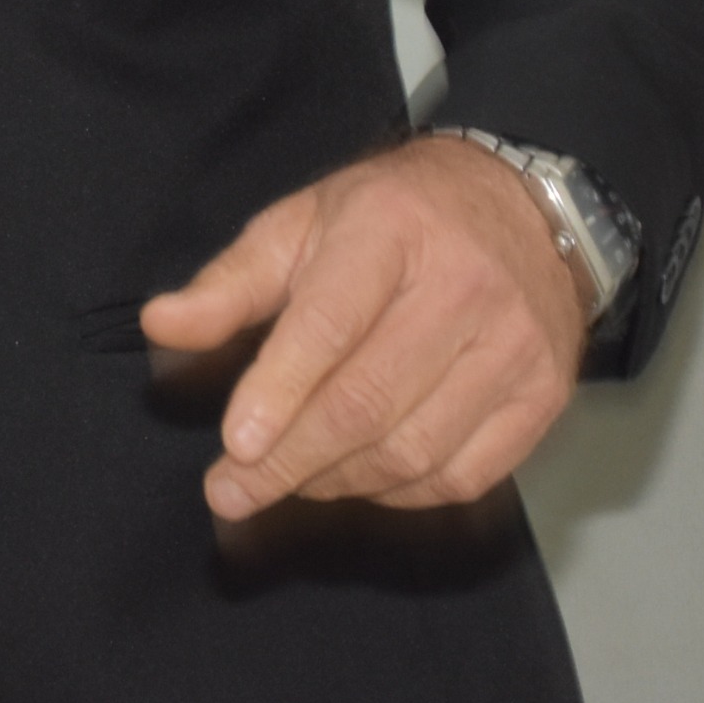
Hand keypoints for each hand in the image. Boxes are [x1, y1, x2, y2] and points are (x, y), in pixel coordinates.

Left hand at [139, 135, 586, 520]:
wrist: (523, 209)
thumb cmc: (394, 218)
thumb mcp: (302, 222)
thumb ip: (230, 282)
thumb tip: (161, 325)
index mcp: (390, 231)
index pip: (329, 324)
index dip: (280, 391)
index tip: (235, 445)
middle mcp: (462, 289)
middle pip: (369, 401)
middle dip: (290, 460)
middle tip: (231, 491)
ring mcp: (513, 348)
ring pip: (414, 449)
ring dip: (337, 481)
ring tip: (287, 480)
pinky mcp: (542, 397)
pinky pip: (464, 475)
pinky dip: (399, 493)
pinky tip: (355, 479)